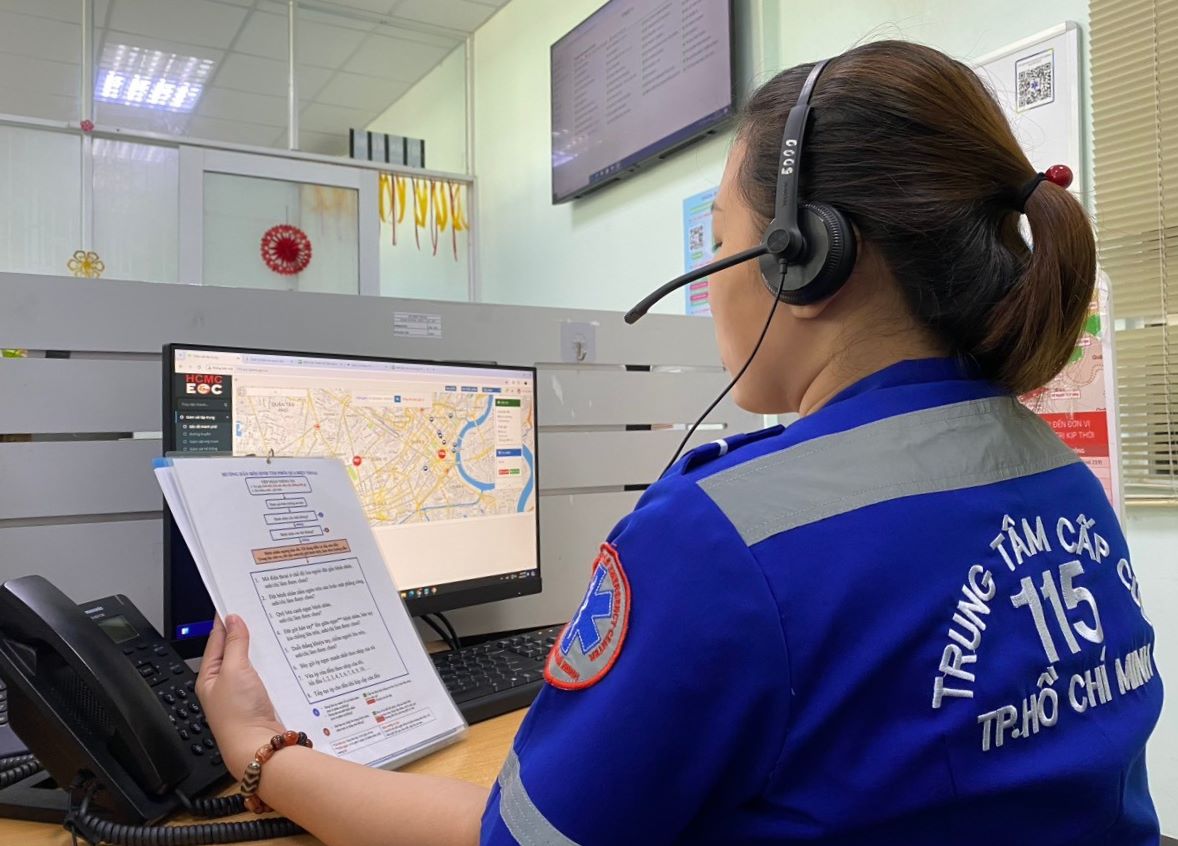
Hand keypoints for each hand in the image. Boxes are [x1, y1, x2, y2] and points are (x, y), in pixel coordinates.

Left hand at [196, 615, 284, 778]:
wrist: (257, 746)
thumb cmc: (238, 715)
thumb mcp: (233, 671)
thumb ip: (234, 644)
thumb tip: (233, 620)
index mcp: (209, 676)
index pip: (216, 640)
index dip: (225, 620)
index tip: (234, 601)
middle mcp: (225, 684)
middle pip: (235, 650)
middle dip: (246, 632)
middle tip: (259, 610)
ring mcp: (244, 692)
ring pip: (253, 662)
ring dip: (262, 648)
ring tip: (274, 628)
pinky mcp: (262, 699)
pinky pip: (267, 674)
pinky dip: (273, 663)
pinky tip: (283, 656)